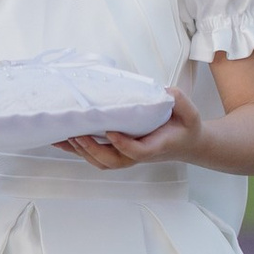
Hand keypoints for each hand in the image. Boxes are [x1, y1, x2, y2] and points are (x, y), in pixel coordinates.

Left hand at [56, 87, 200, 169]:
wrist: (186, 142)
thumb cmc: (186, 127)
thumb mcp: (191, 113)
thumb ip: (180, 101)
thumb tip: (165, 92)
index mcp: (156, 146)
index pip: (138, 152)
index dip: (123, 145)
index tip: (111, 132)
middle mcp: (139, 154)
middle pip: (113, 161)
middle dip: (93, 150)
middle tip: (78, 135)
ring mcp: (127, 155)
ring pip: (102, 161)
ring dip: (82, 151)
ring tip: (65, 137)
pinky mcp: (119, 151)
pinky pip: (97, 155)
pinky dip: (79, 150)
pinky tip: (62, 141)